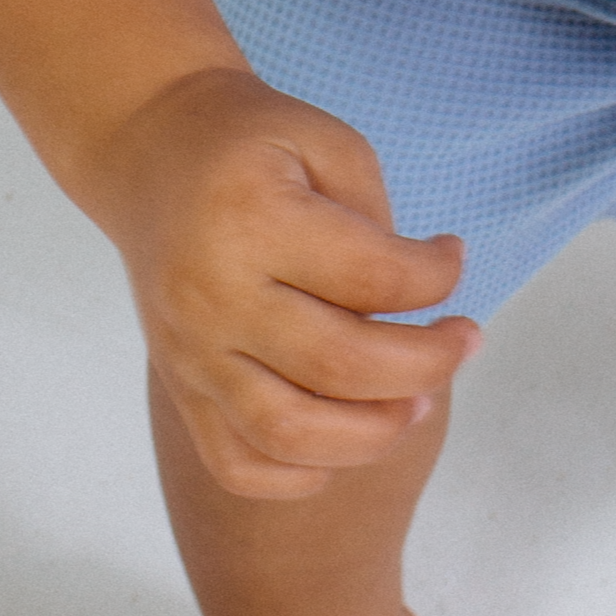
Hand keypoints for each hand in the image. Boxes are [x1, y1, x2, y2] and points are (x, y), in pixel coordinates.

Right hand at [82, 65, 477, 497]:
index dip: (438, 277)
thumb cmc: (253, 143)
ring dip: (374, 432)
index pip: (372, 278)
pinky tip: (346, 438)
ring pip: (289, 433)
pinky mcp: (181, 387)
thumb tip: (415, 305)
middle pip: (340, 365)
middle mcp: (213, 295)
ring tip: (417, 401)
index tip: (453, 257)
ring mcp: (191, 351)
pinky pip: (237, 463)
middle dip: (429, 363)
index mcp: (252, 219)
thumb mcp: (327, 141)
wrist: (151, 153)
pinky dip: (299, 473)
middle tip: (464, 340)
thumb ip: (375, 220)